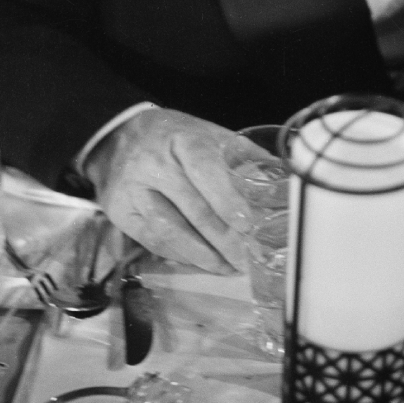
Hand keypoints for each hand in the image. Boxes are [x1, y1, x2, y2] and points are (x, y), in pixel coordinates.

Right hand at [85, 107, 246, 273]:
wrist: (120, 137)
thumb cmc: (177, 138)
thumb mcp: (210, 134)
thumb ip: (245, 155)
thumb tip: (283, 177)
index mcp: (182, 139)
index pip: (204, 170)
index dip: (226, 199)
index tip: (247, 224)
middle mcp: (154, 163)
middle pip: (191, 207)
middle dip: (221, 238)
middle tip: (244, 259)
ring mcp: (133, 189)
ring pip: (169, 230)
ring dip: (201, 255)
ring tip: (226, 268)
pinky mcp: (121, 211)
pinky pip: (151, 240)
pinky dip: (178, 255)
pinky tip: (200, 263)